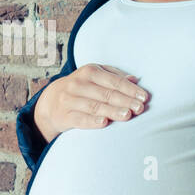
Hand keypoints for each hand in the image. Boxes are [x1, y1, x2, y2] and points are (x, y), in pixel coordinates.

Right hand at [33, 63, 148, 143]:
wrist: (50, 101)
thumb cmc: (81, 87)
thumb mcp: (94, 76)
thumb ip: (114, 76)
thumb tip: (135, 79)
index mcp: (89, 71)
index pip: (114, 81)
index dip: (130, 89)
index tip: (144, 97)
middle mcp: (78, 84)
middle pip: (106, 94)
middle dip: (125, 101)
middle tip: (140, 108)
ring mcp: (70, 100)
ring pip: (95, 106)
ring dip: (112, 111)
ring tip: (128, 115)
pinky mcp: (64, 115)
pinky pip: (80, 119)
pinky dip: (92, 121)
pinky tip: (104, 122)